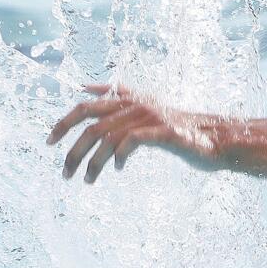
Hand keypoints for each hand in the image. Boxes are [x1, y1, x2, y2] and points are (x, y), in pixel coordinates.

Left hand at [46, 84, 219, 183]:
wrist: (217, 140)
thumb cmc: (179, 131)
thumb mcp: (147, 110)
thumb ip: (120, 98)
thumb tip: (85, 86)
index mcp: (130, 99)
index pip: (86, 105)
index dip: (64, 122)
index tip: (49, 142)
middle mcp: (138, 104)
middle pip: (91, 122)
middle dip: (72, 148)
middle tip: (65, 172)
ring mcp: (151, 117)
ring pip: (107, 137)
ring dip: (92, 162)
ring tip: (86, 180)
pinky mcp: (164, 132)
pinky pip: (131, 142)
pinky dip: (119, 156)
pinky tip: (117, 169)